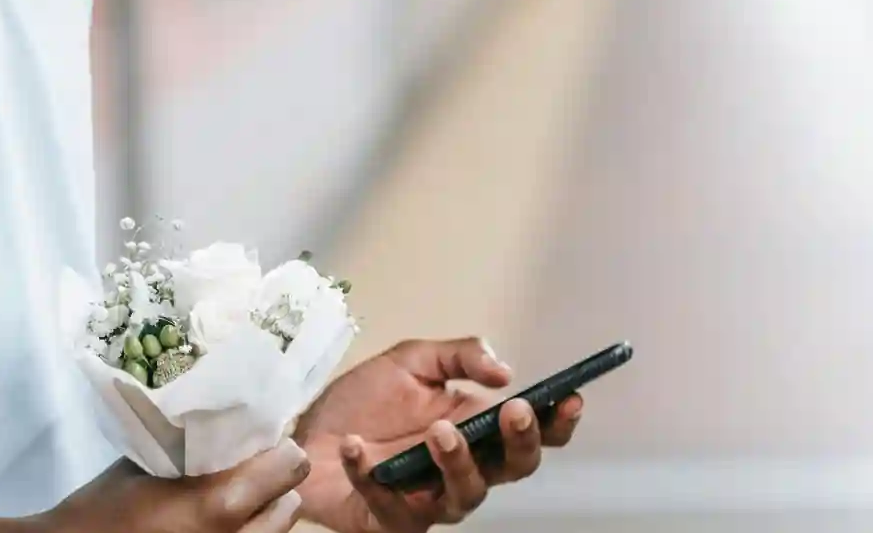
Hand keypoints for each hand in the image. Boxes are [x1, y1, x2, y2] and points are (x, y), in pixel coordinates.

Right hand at [41, 440, 311, 532]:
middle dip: (272, 483)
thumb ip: (192, 445)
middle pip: (291, 503)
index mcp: (220, 504)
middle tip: (241, 471)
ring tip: (227, 501)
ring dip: (262, 513)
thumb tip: (224, 422)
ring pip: (277, 532)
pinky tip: (212, 524)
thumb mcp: (147, 463)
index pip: (290, 464)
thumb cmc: (104, 509)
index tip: (253, 441)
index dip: (276, 448)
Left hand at [292, 339, 581, 532]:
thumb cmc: (361, 402)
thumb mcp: (411, 360)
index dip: (556, 421)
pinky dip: (370, 474)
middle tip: (511, 412)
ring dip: (458, 462)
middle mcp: (461, 469)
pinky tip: (357, 446)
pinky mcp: (390, 520)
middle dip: (520, 442)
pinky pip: (390, 506)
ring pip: (465, 496)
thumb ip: (459, 355)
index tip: (569, 398)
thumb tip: (503, 369)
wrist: (302, 432)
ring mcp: (429, 499)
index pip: (529, 433)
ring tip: (439, 430)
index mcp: (475, 429)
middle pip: (512, 469)